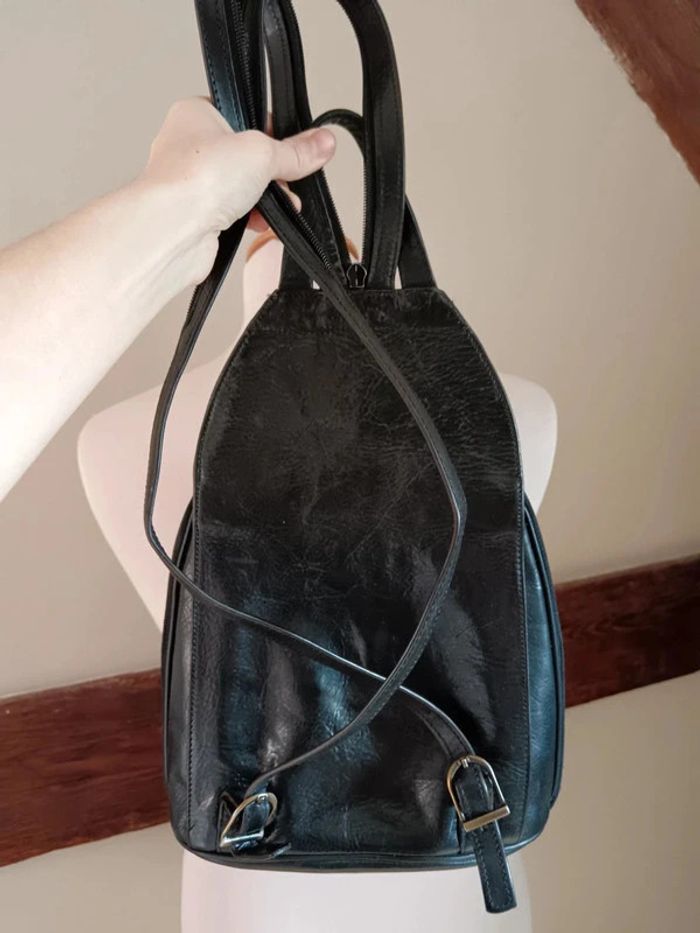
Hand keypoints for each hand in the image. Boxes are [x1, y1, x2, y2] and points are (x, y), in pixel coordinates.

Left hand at [141, 95, 334, 233]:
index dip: (271, 131)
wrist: (171, 230)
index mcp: (195, 114)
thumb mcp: (262, 153)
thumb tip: (322, 143)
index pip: (243, 115)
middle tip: (287, 180)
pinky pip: (233, 214)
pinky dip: (250, 219)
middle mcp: (188, 147)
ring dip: (265, 200)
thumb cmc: (195, 178)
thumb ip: (295, 151)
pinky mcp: (196, 216)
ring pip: (240, 188)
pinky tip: (262, 224)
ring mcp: (191, 184)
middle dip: (272, 173)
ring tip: (280, 205)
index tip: (292, 146)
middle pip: (245, 156)